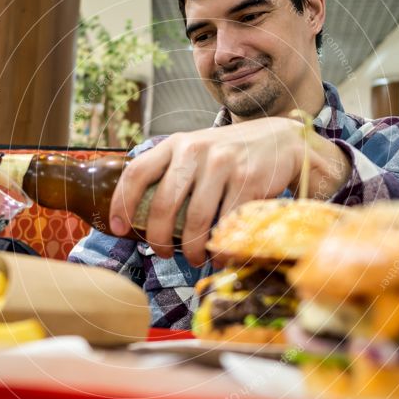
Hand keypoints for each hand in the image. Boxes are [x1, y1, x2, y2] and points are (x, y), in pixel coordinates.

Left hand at [109, 116, 350, 265]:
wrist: (279, 141)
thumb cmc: (229, 154)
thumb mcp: (196, 151)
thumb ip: (172, 172)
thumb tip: (141, 215)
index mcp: (176, 143)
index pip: (137, 172)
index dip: (121, 203)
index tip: (118, 228)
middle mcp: (195, 150)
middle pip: (163, 203)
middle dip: (158, 238)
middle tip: (162, 253)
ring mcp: (222, 164)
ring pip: (195, 219)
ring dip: (190, 248)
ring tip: (192, 258)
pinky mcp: (247, 180)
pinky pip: (226, 224)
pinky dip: (219, 248)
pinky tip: (217, 255)